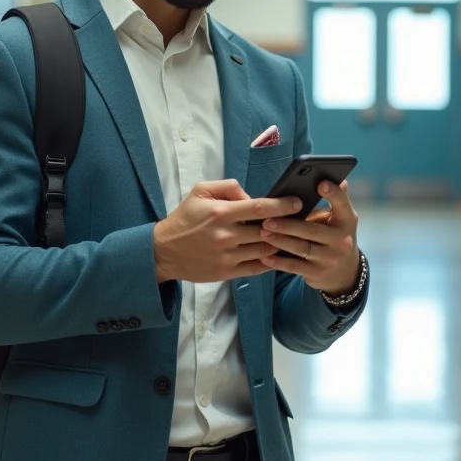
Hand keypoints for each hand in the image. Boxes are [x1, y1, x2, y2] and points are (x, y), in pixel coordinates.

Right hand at [153, 179, 302, 283]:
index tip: (296, 202)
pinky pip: (257, 267)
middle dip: (285, 225)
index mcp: (221, 213)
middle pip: (267, 230)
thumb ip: (228, 187)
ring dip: (278, 243)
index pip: (260, 208)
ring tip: (285, 236)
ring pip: (265, 250)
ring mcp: (228, 256)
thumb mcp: (201, 191)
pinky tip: (273, 252)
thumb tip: (251, 197)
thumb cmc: (185, 218)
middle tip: (296, 220)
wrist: (164, 251)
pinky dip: (268, 260)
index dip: (282, 205)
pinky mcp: (227, 272)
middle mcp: (226, 235)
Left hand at [258, 180, 360, 295]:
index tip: (320, 183)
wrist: (345, 272)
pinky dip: (278, 262)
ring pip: (301, 248)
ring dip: (280, 241)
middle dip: (289, 225)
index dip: (333, 194)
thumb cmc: (335, 235)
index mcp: (347, 221)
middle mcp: (341, 240)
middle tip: (267, 219)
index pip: (342, 204)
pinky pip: (295, 267)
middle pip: (312, 230)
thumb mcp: (341, 218)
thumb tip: (334, 177)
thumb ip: (335, 200)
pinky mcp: (317, 273)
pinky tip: (265, 256)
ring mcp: (330, 258)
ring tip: (263, 232)